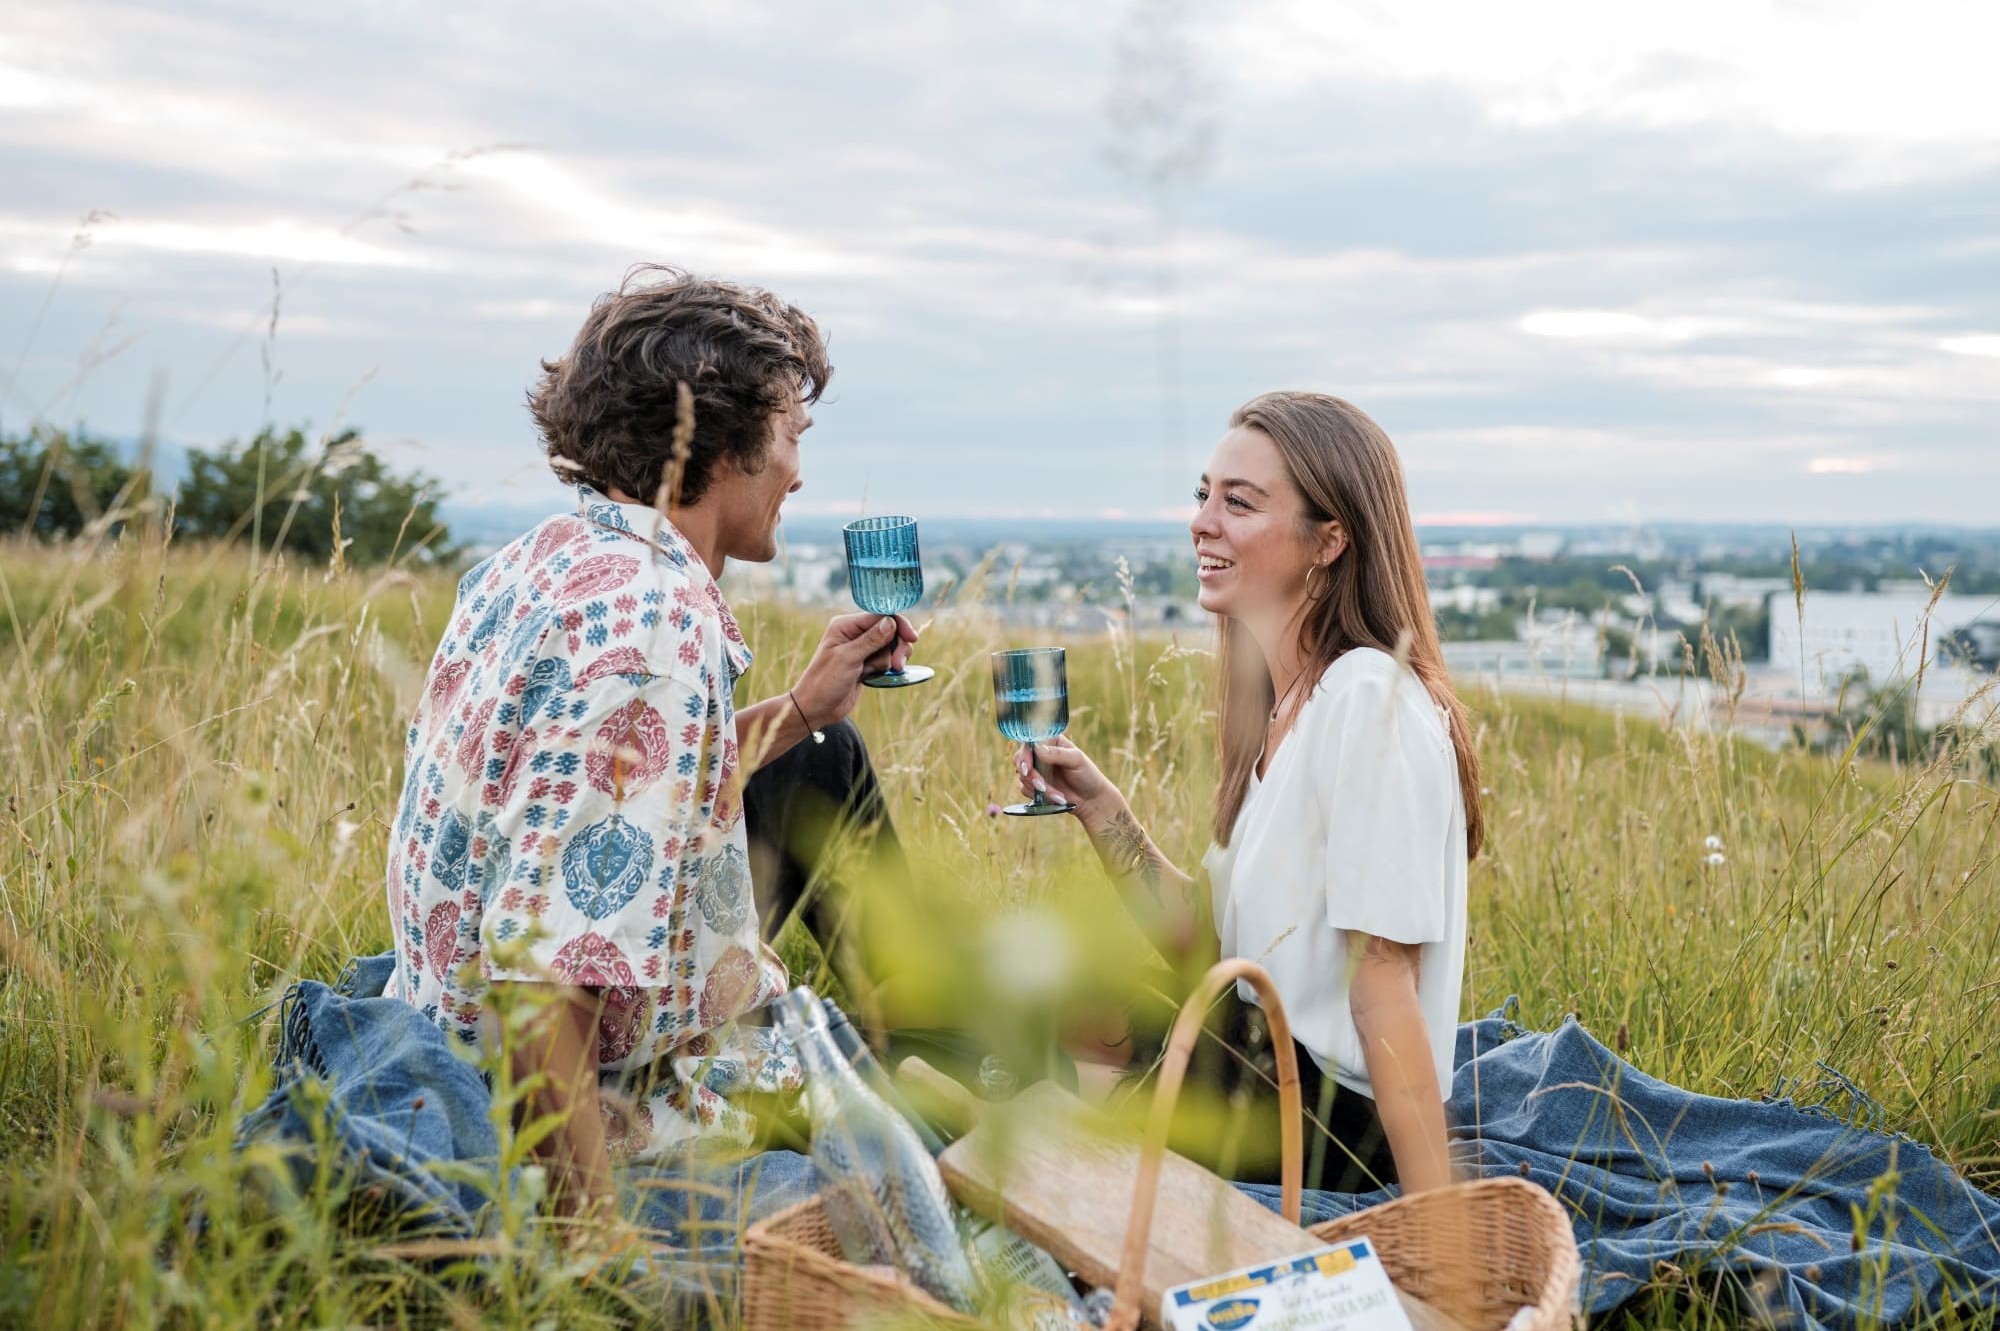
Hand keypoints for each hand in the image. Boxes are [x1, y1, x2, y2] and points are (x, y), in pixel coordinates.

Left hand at [791, 612, 918, 728]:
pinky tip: (878, 676)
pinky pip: (886, 660)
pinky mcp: (866, 664)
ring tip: (881, 672)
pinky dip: (887, 668)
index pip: (880, 615)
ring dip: (890, 660)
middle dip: (897, 646)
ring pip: (890, 647)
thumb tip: (891, 621)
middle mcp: (854, 634)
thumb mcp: (848, 659)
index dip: (898, 624)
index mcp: (846, 625)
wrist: (816, 709)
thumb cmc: (824, 682)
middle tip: (897, 664)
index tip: (912, 638)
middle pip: (889, 630)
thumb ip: (871, 640)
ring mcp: (861, 649)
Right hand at [1012, 735, 1124, 825]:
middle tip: (1041, 786)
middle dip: (1030, 775)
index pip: (1030, 741)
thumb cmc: (1087, 775)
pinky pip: (1025, 789)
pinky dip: (1039, 796)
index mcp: (1050, 741)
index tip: (1028, 767)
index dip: (1025, 754)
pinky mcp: (1034, 785)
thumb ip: (1058, 754)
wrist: (1091, 799)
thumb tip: (1037, 749)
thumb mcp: (1076, 760)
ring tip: (1058, 795)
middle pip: (1020, 759)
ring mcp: (1036, 769)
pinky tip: (1056, 798)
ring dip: (1039, 788)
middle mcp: (1040, 753)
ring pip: (1023, 777)